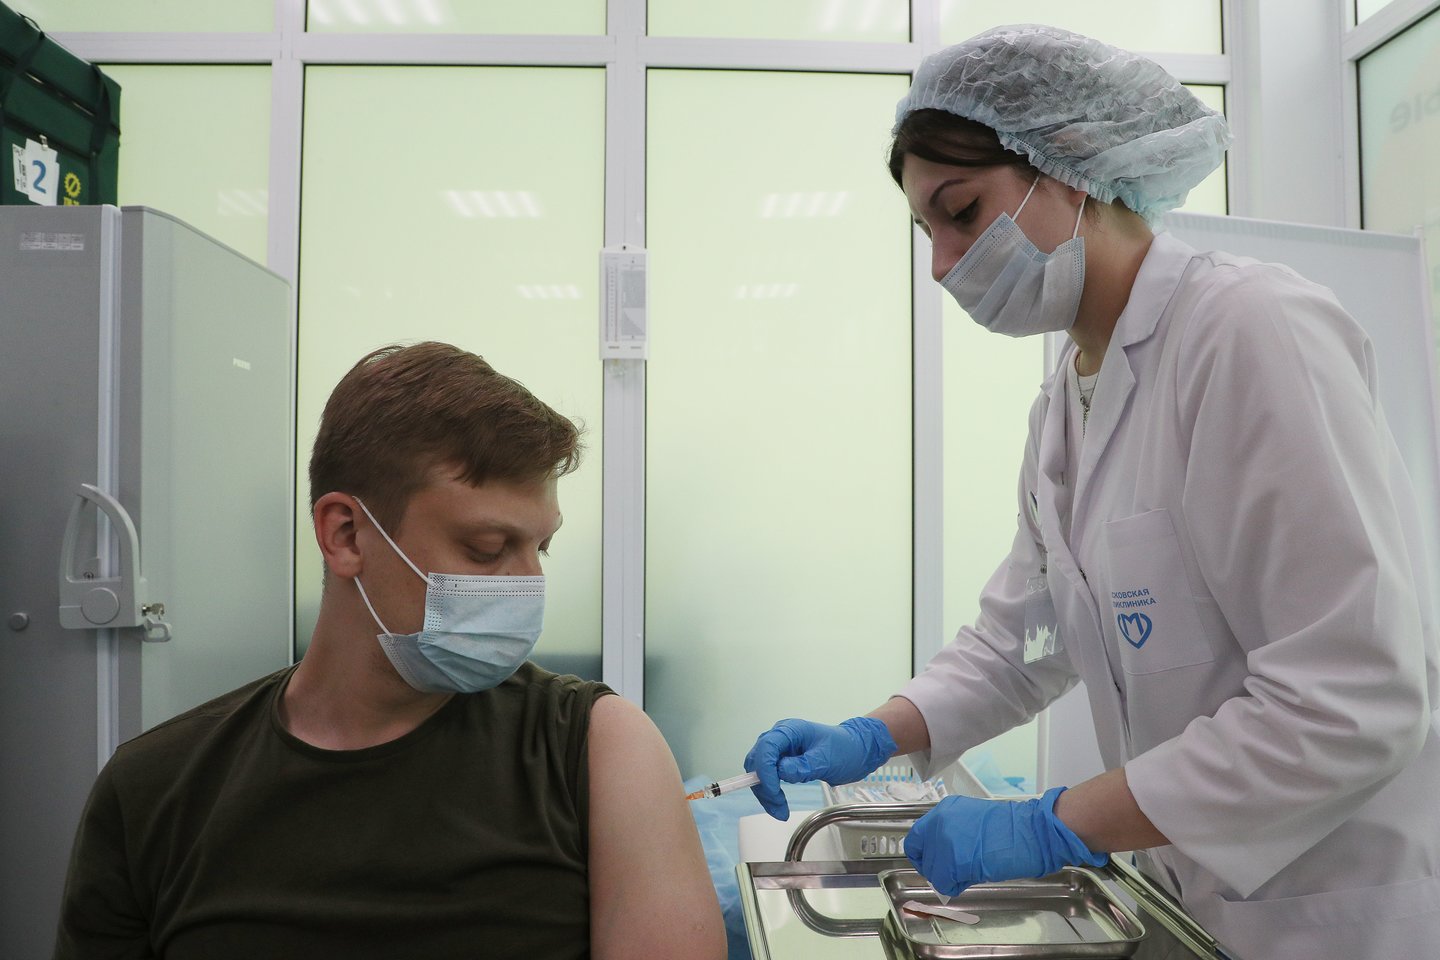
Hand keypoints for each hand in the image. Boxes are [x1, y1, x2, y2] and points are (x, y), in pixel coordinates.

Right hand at [743, 717, 896, 819]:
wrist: (856, 750)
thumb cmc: (845, 750)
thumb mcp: (827, 760)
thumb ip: (803, 766)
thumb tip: (781, 772)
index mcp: (790, 730)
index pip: (767, 747)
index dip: (765, 770)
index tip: (774, 791)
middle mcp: (780, 737)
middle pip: (757, 759)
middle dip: (763, 785)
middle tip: (778, 808)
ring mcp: (780, 749)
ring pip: (759, 770)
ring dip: (765, 792)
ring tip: (780, 811)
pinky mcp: (782, 761)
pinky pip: (768, 776)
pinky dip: (770, 792)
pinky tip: (780, 804)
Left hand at [903, 788, 1107, 895]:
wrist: (1030, 832)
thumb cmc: (1010, 828)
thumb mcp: (971, 820)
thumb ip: (951, 832)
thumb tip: (942, 854)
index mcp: (943, 811)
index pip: (916, 838)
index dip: (923, 854)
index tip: (932, 863)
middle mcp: (938, 824)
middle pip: (922, 857)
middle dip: (936, 868)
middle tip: (955, 872)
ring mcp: (944, 843)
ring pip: (933, 873)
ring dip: (947, 878)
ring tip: (969, 872)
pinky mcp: (953, 862)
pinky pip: (944, 883)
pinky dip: (955, 886)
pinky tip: (972, 877)